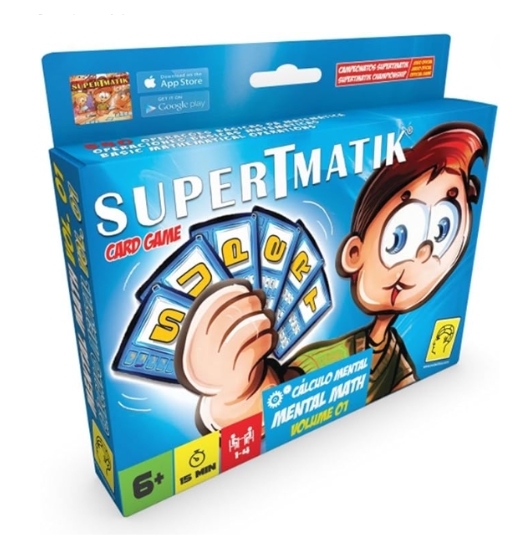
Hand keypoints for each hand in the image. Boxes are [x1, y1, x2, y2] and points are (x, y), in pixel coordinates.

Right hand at [176, 280, 278, 427]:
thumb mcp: (219, 338)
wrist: (230, 399)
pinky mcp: (238, 381)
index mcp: (196, 340)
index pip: (207, 310)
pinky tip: (271, 336)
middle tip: (259, 298)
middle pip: (223, 321)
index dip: (227, 294)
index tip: (244, 285)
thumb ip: (224, 315)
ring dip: (257, 321)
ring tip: (266, 317)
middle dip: (245, 304)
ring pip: (239, 336)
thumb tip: (244, 287)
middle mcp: (205, 354)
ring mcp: (220, 368)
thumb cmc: (228, 359)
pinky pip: (251, 355)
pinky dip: (264, 341)